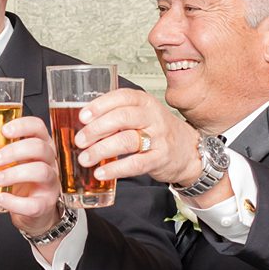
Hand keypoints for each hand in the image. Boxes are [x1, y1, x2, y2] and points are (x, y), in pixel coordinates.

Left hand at [0, 115, 64, 235]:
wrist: (32, 213)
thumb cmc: (20, 183)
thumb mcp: (5, 164)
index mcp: (38, 146)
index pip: (37, 127)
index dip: (23, 125)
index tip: (4, 130)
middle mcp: (48, 162)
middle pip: (39, 147)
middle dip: (14, 151)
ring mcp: (49, 183)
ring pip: (41, 171)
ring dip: (15, 173)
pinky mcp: (44, 204)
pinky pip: (34, 203)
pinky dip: (15, 202)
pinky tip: (2, 198)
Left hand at [72, 87, 201, 186]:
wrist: (188, 150)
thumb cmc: (157, 131)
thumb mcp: (141, 114)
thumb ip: (116, 115)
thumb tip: (82, 124)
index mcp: (144, 102)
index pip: (121, 97)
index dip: (100, 106)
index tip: (83, 116)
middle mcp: (153, 117)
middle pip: (122, 118)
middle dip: (97, 129)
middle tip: (80, 140)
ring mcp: (158, 138)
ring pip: (127, 140)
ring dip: (102, 150)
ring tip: (85, 158)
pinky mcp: (160, 158)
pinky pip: (136, 163)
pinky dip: (116, 169)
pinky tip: (101, 172)